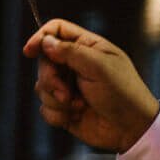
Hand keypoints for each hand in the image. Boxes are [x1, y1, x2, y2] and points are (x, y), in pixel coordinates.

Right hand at [23, 18, 159, 152]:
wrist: (129, 128)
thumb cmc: (122, 93)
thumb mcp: (99, 67)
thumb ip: (71, 51)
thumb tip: (46, 42)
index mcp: (88, 47)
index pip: (57, 31)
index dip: (40, 37)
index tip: (29, 51)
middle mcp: (75, 65)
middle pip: (44, 62)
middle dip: (50, 79)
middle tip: (65, 92)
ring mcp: (68, 86)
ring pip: (41, 87)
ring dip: (56, 100)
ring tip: (79, 105)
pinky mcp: (62, 108)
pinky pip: (44, 109)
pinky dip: (57, 115)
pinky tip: (76, 116)